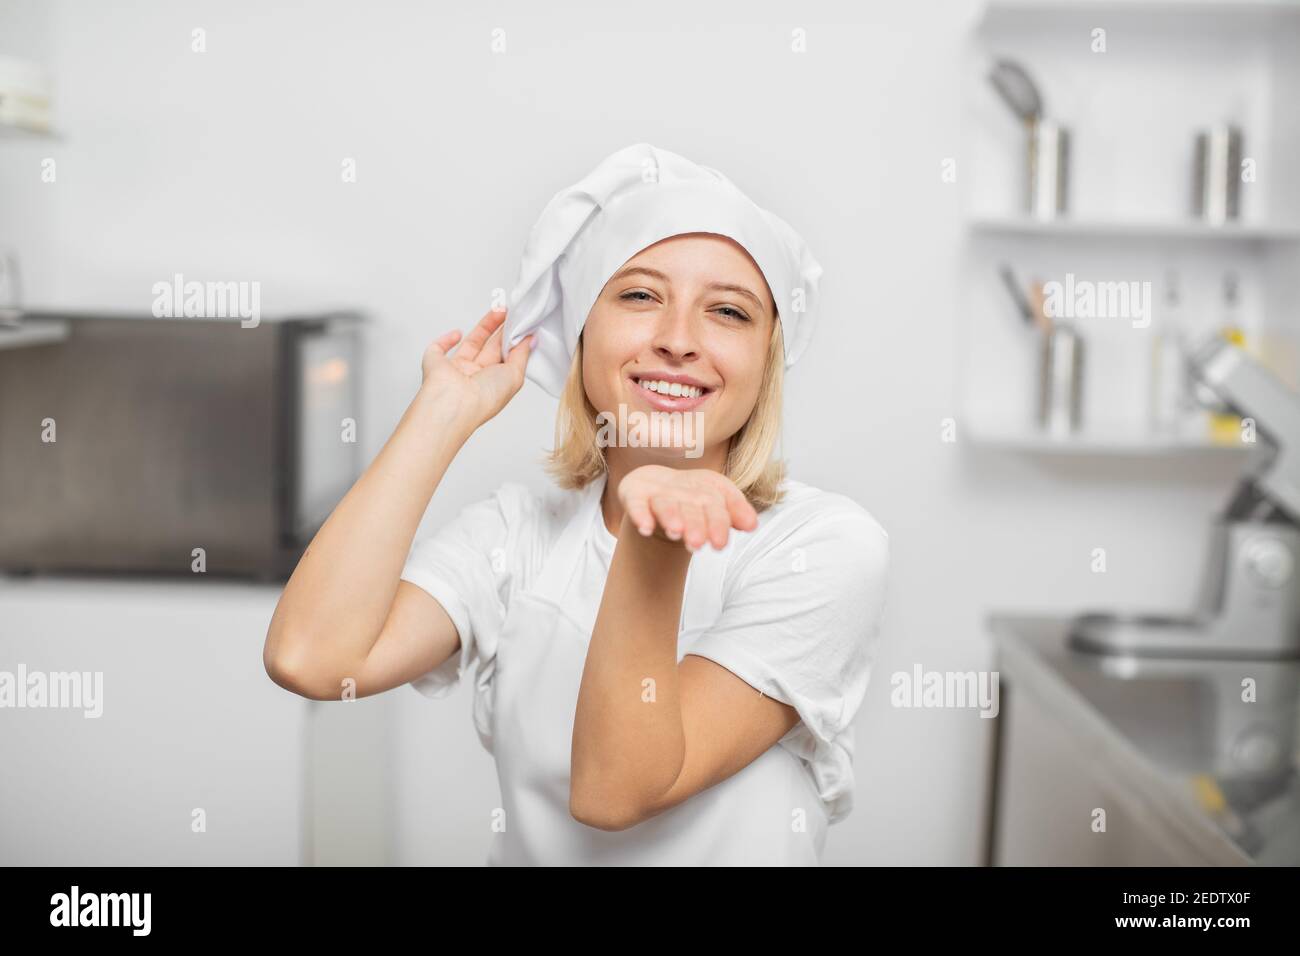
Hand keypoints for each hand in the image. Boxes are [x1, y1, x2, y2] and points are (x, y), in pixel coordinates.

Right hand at [420, 308, 534, 427]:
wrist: (454, 404)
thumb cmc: (484, 398)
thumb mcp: (515, 375)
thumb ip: (522, 354)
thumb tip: (531, 339)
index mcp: (493, 384)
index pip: (505, 358)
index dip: (513, 342)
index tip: (522, 326)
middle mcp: (475, 378)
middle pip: (490, 348)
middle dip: (501, 330)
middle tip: (512, 313)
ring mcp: (455, 370)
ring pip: (470, 343)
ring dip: (484, 327)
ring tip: (499, 310)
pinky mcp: (435, 363)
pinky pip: (438, 348)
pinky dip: (446, 339)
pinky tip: (458, 332)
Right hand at [617, 465, 758, 552]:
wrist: (659, 486)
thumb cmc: (694, 501)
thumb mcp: (717, 507)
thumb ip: (735, 514)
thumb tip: (752, 524)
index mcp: (708, 491)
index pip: (717, 505)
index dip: (719, 523)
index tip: (719, 544)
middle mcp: (684, 491)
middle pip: (692, 507)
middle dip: (696, 524)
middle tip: (697, 544)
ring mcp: (658, 493)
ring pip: (666, 504)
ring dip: (671, 516)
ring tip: (675, 532)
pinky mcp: (635, 494)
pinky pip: (636, 504)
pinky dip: (640, 514)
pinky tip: (645, 528)